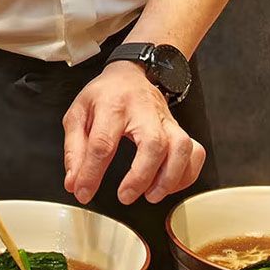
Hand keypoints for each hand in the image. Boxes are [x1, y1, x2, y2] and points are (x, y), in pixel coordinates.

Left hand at [62, 61, 206, 205]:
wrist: (130, 74)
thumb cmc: (104, 96)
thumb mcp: (78, 114)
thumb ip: (74, 149)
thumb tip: (74, 182)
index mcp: (112, 106)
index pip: (102, 143)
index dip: (92, 173)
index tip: (84, 192)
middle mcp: (143, 111)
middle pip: (153, 144)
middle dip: (140, 176)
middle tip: (125, 196)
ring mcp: (165, 120)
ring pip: (181, 147)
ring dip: (169, 177)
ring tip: (151, 195)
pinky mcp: (179, 128)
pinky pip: (195, 152)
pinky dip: (187, 173)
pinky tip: (169, 185)